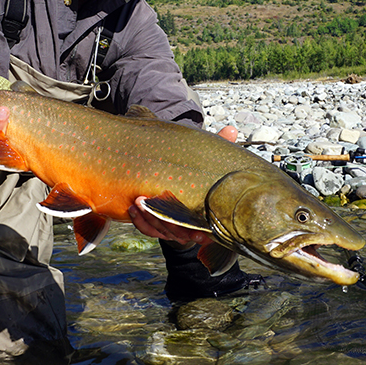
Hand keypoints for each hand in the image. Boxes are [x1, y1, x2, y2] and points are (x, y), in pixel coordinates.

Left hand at [128, 124, 237, 246]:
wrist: (181, 187)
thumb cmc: (199, 174)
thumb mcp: (208, 162)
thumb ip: (219, 148)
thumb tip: (231, 128)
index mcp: (206, 216)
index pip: (206, 233)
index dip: (202, 236)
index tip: (197, 234)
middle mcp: (189, 227)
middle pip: (178, 232)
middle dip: (164, 221)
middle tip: (149, 202)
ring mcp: (172, 228)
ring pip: (159, 230)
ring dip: (148, 218)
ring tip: (138, 201)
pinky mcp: (156, 226)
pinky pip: (147, 229)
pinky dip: (140, 221)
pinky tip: (133, 208)